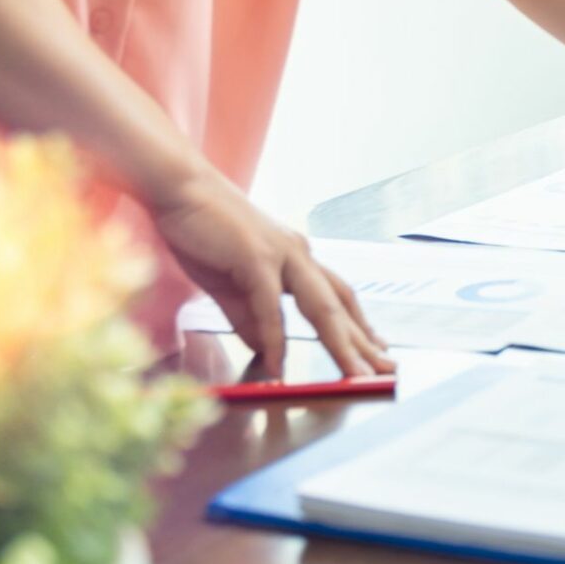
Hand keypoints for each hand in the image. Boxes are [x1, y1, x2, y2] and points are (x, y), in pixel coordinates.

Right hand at [147, 170, 391, 376]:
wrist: (179, 189)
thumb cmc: (202, 231)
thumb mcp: (228, 285)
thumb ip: (247, 318)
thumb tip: (265, 351)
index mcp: (296, 259)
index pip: (338, 297)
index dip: (359, 324)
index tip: (375, 348)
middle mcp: (299, 255)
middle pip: (340, 305)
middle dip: (363, 341)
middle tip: (386, 369)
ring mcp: (282, 254)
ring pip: (321, 306)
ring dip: (339, 344)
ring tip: (354, 374)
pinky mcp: (256, 257)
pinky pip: (271, 305)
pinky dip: (275, 338)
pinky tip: (279, 364)